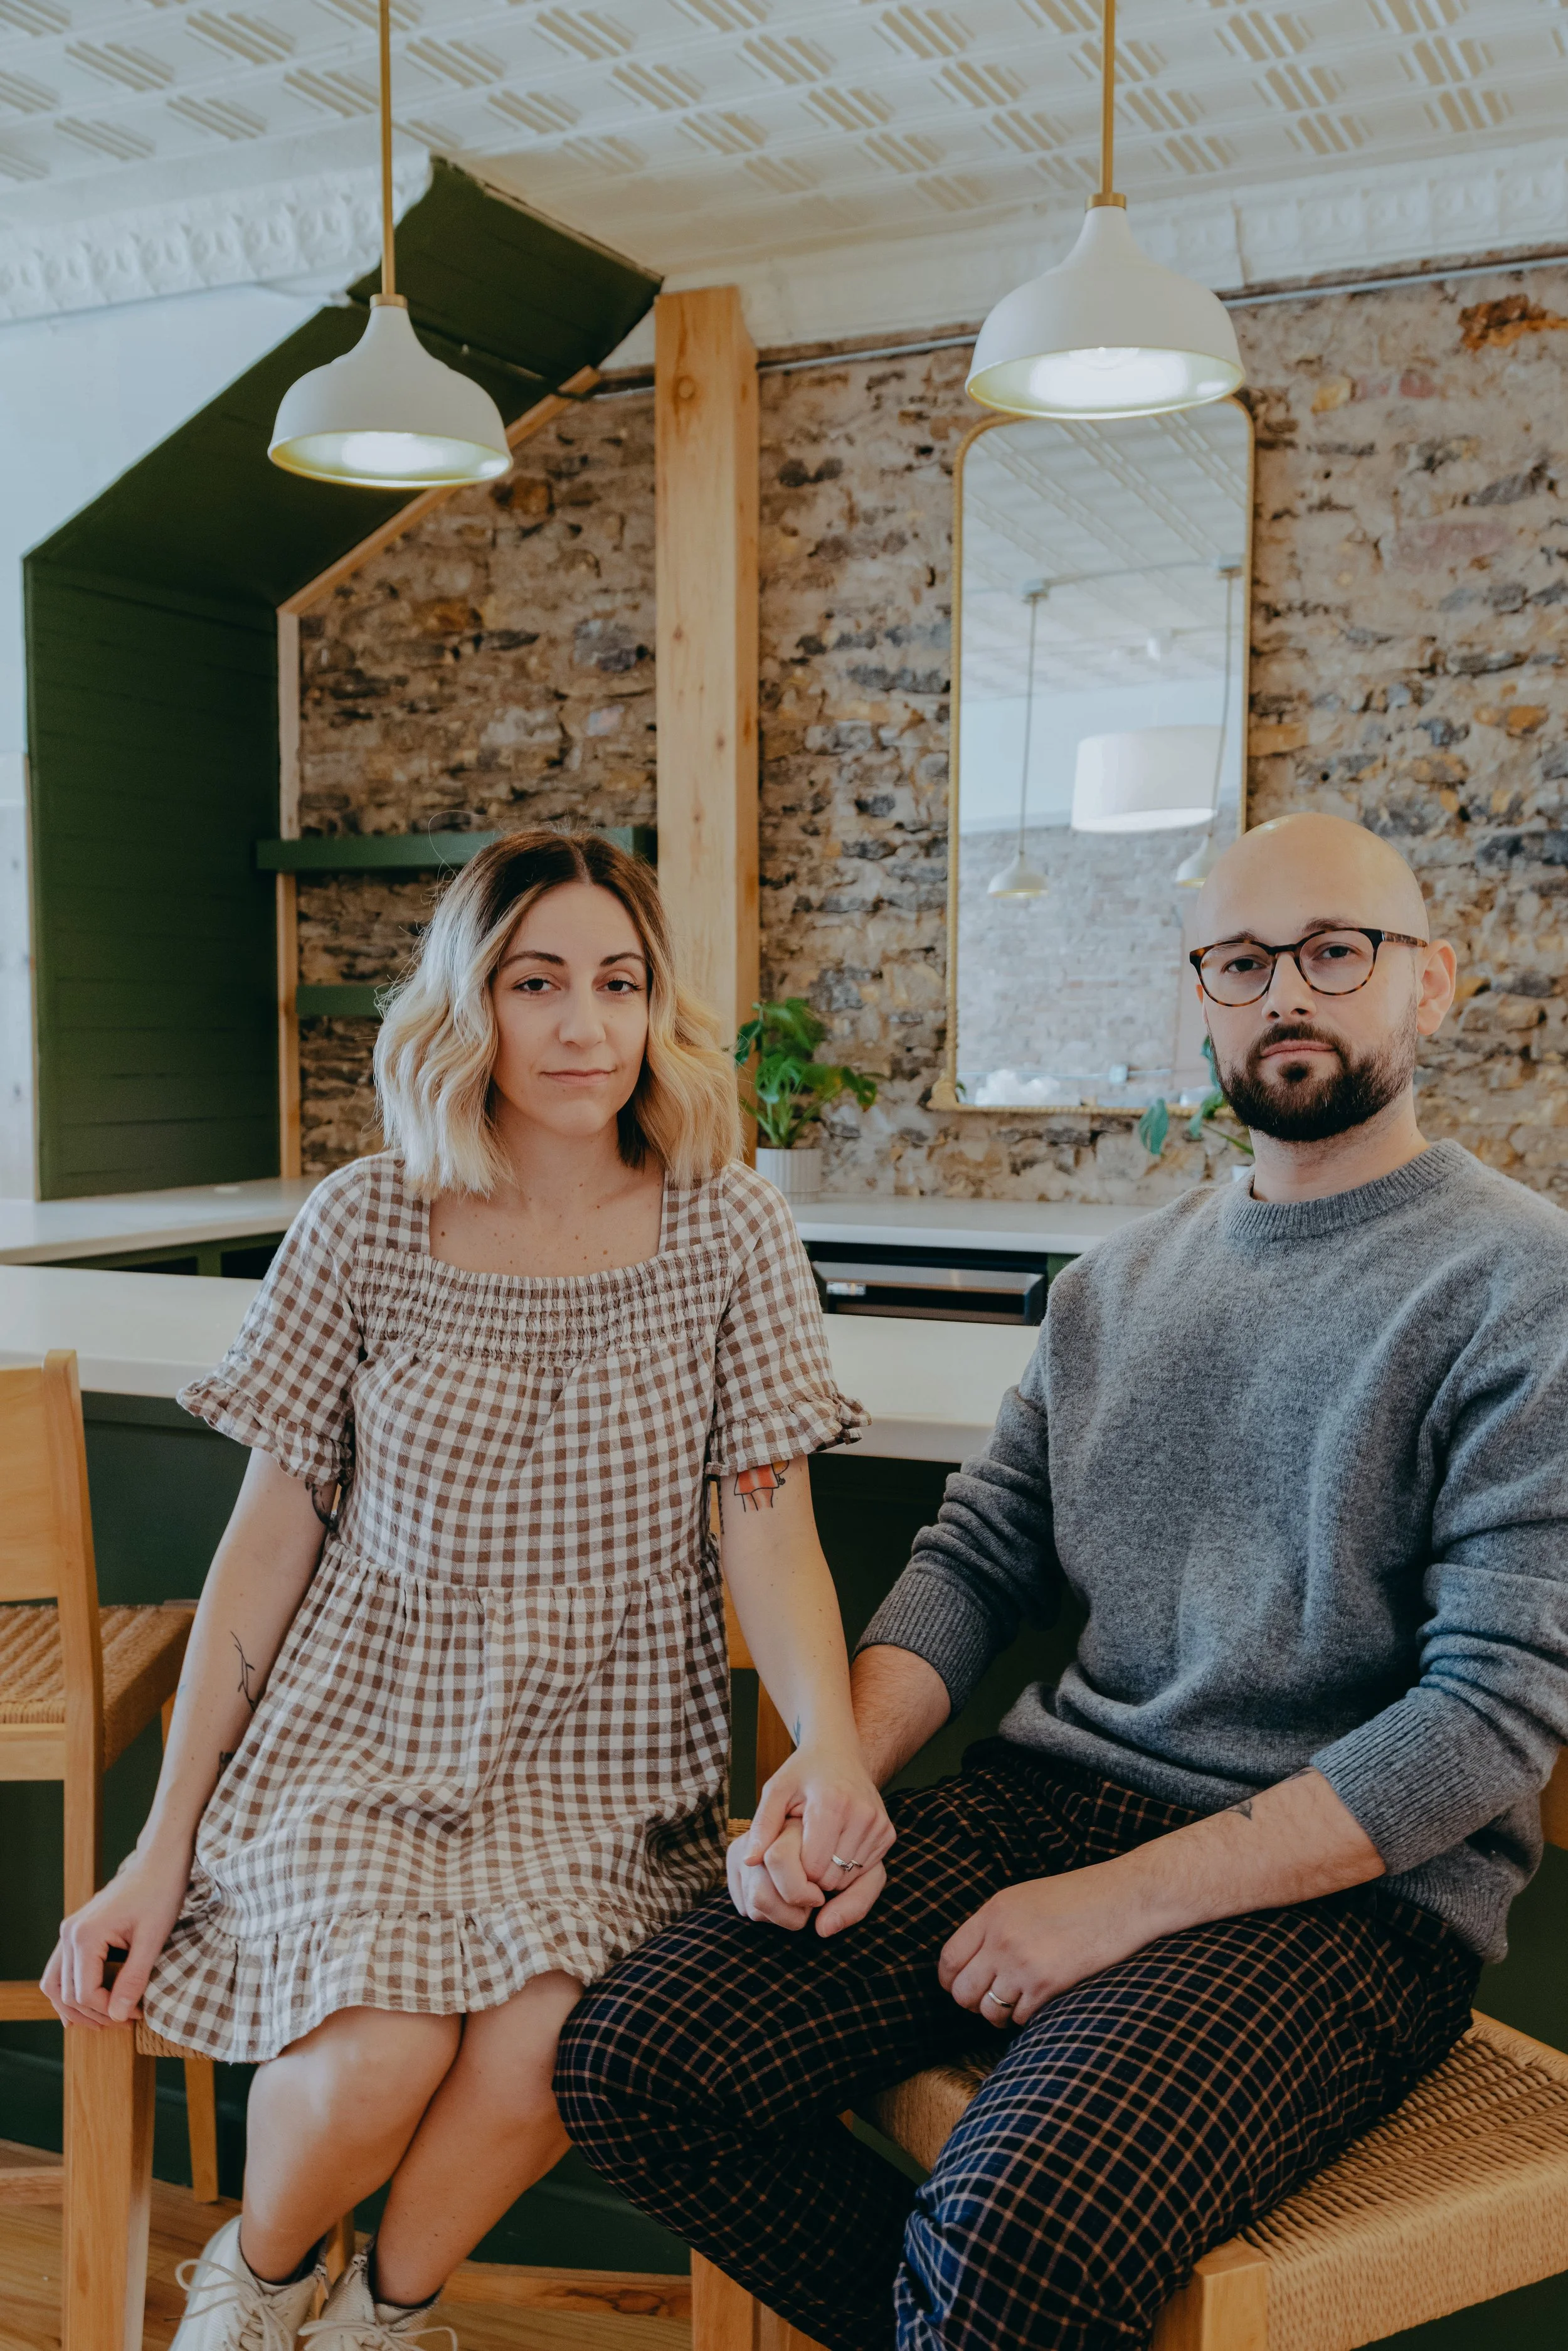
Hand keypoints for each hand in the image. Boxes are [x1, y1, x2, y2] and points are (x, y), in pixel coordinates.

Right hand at [42, 1843, 191, 2028]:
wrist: (159, 1861)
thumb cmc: (160, 1893)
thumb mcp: (152, 1939)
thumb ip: (133, 1979)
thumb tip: (117, 2017)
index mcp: (86, 1935)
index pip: (85, 1993)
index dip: (110, 2011)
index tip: (137, 2014)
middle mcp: (69, 1934)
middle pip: (66, 1994)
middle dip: (94, 2014)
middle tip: (124, 2021)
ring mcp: (69, 1931)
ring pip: (55, 1984)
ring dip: (75, 2007)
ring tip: (103, 2020)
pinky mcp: (76, 1930)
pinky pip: (62, 1969)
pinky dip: (70, 1989)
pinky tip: (86, 2005)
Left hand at [733, 1741, 893, 1935]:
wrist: (838, 1752)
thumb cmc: (802, 1772)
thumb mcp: (775, 1790)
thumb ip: (762, 1826)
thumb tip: (749, 1861)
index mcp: (833, 1803)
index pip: (813, 1867)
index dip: (796, 1869)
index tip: (789, 1856)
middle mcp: (862, 1814)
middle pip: (831, 1877)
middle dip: (812, 1875)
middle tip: (802, 1851)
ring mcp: (879, 1824)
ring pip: (849, 1878)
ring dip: (830, 1874)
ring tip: (818, 1848)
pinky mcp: (887, 1833)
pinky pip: (864, 1871)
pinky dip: (847, 1868)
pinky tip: (835, 1847)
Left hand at [938, 1857, 1152, 2029]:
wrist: (1124, 1899)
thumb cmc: (1078, 1898)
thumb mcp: (1024, 1899)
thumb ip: (995, 1926)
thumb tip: (972, 1962)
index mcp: (993, 1912)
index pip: (949, 1958)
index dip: (950, 1980)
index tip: (959, 1987)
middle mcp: (1001, 1938)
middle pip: (962, 1991)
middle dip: (973, 2003)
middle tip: (990, 2001)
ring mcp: (1022, 1962)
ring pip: (989, 2010)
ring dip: (1000, 2014)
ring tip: (1016, 2003)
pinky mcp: (1047, 1984)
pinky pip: (1020, 2018)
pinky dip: (1027, 2017)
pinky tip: (1040, 2002)